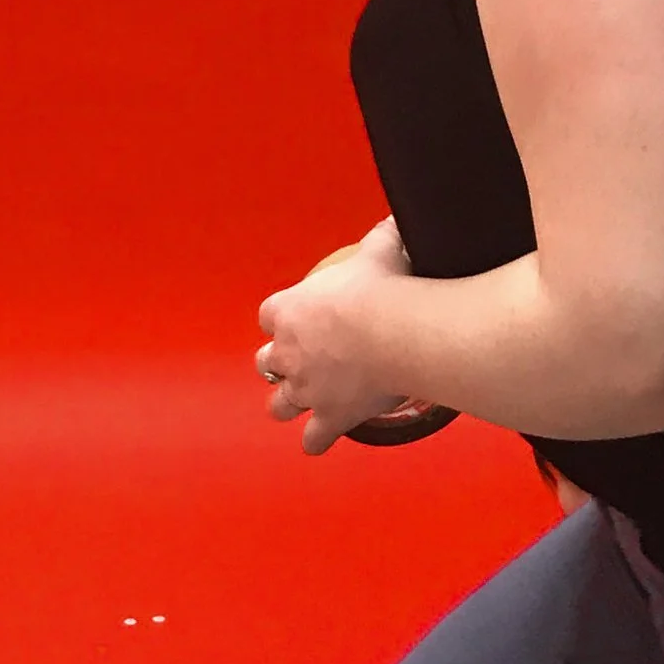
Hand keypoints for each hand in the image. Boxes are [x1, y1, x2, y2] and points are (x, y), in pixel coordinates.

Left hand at [256, 219, 424, 454]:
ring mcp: (306, 388)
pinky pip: (314, 438)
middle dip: (278, 364)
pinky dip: (316, 440)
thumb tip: (394, 222)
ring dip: (287, 405)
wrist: (397, 332)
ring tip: (300, 403)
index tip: (296, 319)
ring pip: (280, 406)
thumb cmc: (384, 290)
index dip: (282, 319)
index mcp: (290, 310)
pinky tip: (320, 441)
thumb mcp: (380, 251)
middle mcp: (289, 352)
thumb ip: (381, 238)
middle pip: (266, 363)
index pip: (269, 315)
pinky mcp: (330, 416)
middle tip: (298, 362)